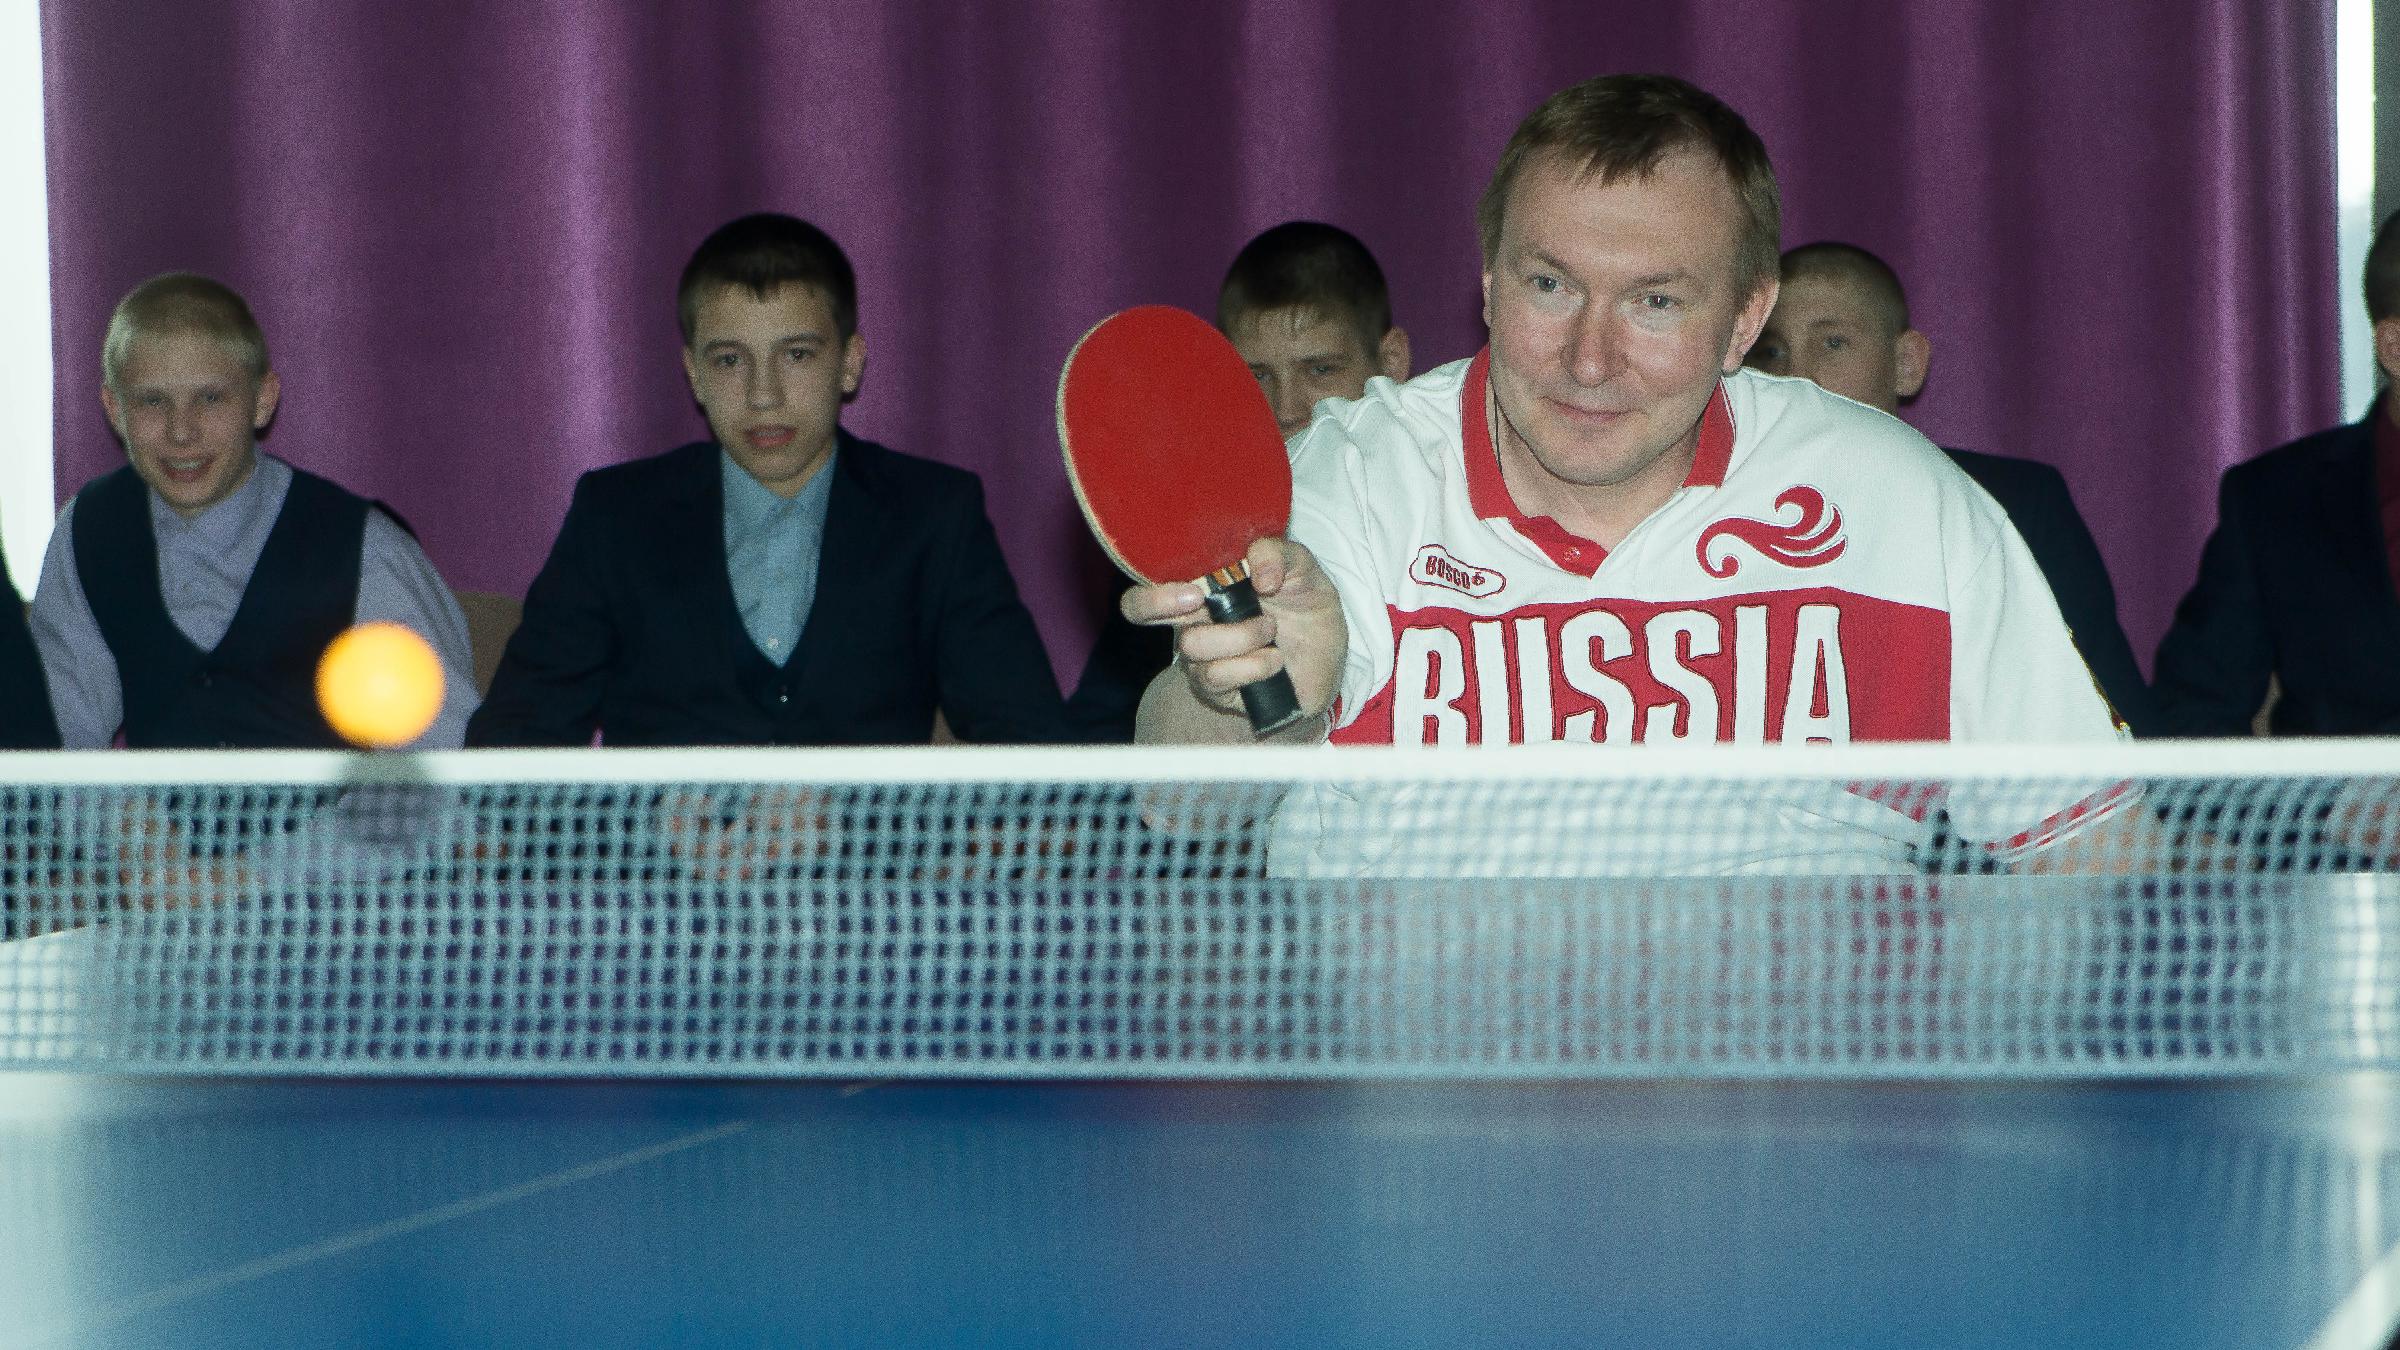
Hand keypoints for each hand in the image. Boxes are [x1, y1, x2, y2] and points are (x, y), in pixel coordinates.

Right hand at [1122, 535, 1345, 727]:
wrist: (1329, 656)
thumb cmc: (1304, 605)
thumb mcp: (1302, 568)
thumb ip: (1279, 554)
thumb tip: (1259, 575)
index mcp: (1206, 582)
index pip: (1153, 578)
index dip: (1154, 584)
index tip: (1195, 589)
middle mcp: (1193, 617)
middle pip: (1139, 609)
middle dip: (1157, 603)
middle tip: (1198, 599)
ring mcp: (1201, 654)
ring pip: (1192, 644)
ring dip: (1240, 635)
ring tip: (1271, 630)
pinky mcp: (1216, 687)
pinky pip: (1216, 675)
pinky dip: (1253, 665)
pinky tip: (1274, 660)